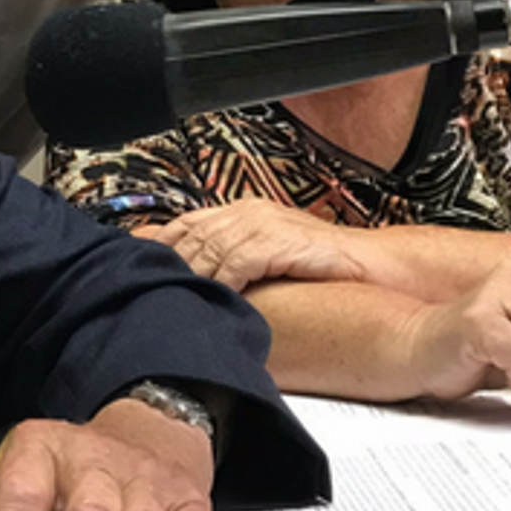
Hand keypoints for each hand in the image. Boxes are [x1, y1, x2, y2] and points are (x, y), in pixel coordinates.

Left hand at [139, 198, 368, 292]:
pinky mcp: (280, 241)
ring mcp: (265, 224)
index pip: (188, 223)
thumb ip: (235, 260)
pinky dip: (221, 279)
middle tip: (146, 288)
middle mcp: (249, 213)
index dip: (159, 244)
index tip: (134, 263)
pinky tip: (212, 297)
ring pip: (209, 247)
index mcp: (244, 212)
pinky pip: (238, 260)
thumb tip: (200, 277)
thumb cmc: (325, 266)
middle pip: (191, 235)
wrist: (377, 266)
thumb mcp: (271, 256)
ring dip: (190, 275)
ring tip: (173, 298)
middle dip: (168, 263)